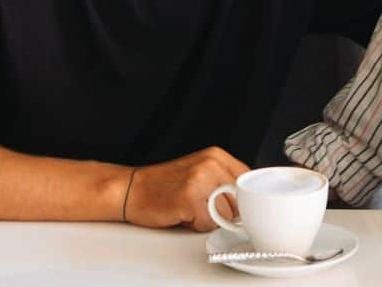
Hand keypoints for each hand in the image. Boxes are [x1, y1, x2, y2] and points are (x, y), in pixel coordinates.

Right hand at [123, 146, 249, 231]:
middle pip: (240, 200)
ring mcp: (199, 180)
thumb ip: (224, 179)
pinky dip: (196, 225)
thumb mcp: (199, 171)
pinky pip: (208, 224)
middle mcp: (210, 164)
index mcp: (216, 155)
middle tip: (203, 206)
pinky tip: (182, 213)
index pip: (247, 180)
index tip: (229, 203)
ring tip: (192, 209)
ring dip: (211, 219)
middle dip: (225, 211)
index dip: (241, 198)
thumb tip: (250, 200)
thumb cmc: (164, 185)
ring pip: (226, 215)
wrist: (131, 189)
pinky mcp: (189, 198)